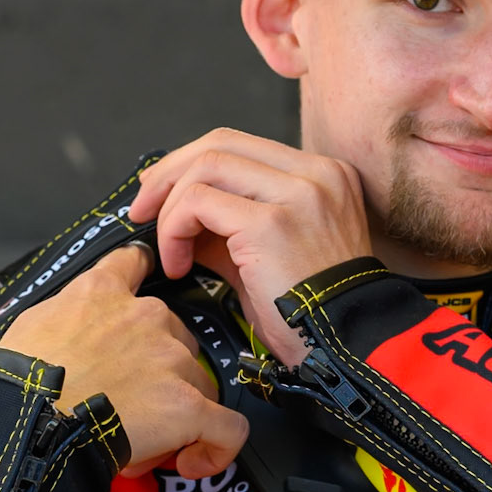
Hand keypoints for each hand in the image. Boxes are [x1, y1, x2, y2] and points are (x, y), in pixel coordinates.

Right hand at [5, 243, 247, 478]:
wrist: (27, 419)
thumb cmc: (18, 381)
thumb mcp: (32, 325)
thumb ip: (64, 318)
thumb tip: (65, 338)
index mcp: (103, 293)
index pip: (135, 264)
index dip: (143, 282)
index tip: (141, 302)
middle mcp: (146, 316)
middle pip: (175, 340)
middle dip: (159, 375)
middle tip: (127, 407)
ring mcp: (171, 359)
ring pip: (197, 385)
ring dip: (177, 413)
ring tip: (140, 441)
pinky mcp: (187, 405)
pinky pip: (227, 428)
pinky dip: (216, 448)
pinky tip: (193, 461)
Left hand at [127, 130, 372, 366]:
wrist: (350, 349)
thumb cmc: (313, 316)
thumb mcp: (271, 257)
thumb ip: (231, 228)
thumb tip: (180, 219)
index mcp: (323, 177)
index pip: (241, 146)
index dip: (191, 165)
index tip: (162, 195)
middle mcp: (316, 174)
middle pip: (220, 142)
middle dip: (169, 174)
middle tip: (142, 210)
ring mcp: (298, 193)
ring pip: (206, 164)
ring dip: (170, 207)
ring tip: (168, 251)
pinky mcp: (272, 222)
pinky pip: (199, 201)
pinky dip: (175, 229)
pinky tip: (181, 264)